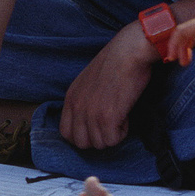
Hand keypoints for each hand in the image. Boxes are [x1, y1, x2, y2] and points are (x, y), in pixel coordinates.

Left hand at [60, 20, 157, 149]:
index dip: (83, 135)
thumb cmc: (115, 63)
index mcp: (70, 98)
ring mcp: (91, 113)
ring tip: (120, 115)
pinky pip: (113, 140)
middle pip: (81, 143)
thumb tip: (89, 121)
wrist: (128, 52)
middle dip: (98, 138)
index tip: (97, 128)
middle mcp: (77, 107)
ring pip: (99, 144)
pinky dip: (122, 132)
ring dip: (112, 134)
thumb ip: (84, 100)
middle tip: (111, 124)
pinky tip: (126, 115)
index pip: (66, 133)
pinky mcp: (107, 117)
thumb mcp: (88, 81)